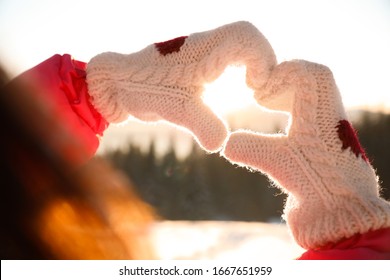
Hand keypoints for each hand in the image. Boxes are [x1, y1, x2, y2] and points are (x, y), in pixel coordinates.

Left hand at [86, 21, 275, 151]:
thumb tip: (222, 144)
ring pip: (238, 42)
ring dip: (252, 63)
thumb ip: (201, 123)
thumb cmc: (143, 89)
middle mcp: (204, 44)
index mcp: (202, 50)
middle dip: (261, 60)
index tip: (255, 87)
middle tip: (257, 88)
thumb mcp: (174, 109)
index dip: (261, 59)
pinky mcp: (197, 60)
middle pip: (246, 35)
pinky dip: (241, 67)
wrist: (116, 81)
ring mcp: (201, 50)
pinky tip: (237, 87)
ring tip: (251, 88)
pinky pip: (228, 53)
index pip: (244, 36)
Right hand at [223, 60, 389, 248]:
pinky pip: (314, 111)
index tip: (262, 94)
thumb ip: (251, 149)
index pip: (313, 75)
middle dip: (287, 80)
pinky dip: (293, 109)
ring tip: (267, 104)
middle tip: (264, 95)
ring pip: (316, 95)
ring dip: (290, 94)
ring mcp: (330, 130)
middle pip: (316, 79)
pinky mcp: (326, 143)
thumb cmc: (316, 187)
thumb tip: (224, 145)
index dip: (286, 74)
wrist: (342, 213)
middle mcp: (330, 118)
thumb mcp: (280, 164)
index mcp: (324, 115)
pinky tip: (276, 120)